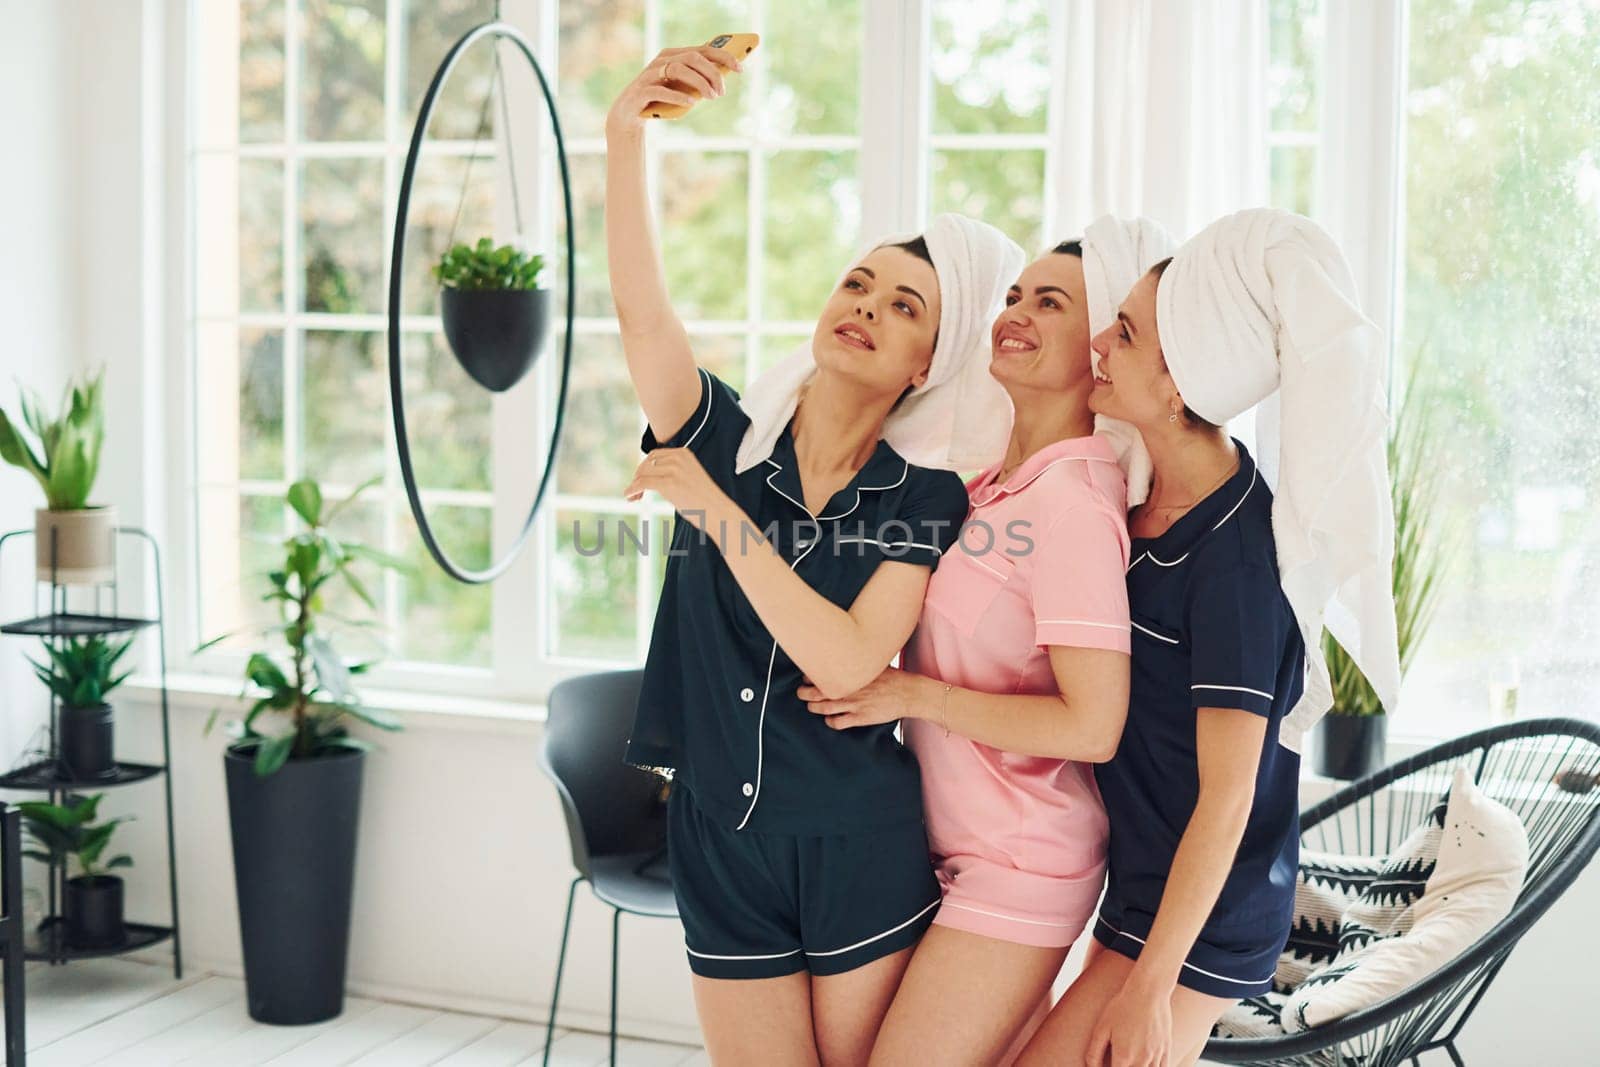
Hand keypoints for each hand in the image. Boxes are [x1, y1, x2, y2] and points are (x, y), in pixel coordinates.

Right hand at [604, 46, 737, 138]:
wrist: (630, 116)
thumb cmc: (661, 100)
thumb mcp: (682, 88)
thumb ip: (698, 80)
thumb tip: (723, 79)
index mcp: (674, 55)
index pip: (703, 50)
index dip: (724, 57)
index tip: (741, 68)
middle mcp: (662, 60)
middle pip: (693, 57)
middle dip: (712, 73)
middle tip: (722, 92)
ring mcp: (650, 74)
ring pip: (679, 69)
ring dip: (699, 83)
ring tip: (711, 97)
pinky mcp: (641, 91)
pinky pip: (662, 89)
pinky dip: (679, 95)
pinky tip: (692, 102)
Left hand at [624, 448, 733, 535]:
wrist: (718, 511)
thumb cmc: (705, 500)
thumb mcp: (690, 477)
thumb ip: (673, 472)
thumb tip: (652, 478)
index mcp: (683, 453)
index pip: (654, 455)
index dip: (643, 467)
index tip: (638, 481)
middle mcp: (678, 457)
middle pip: (647, 463)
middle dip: (637, 476)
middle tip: (634, 492)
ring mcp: (674, 470)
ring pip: (643, 473)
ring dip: (634, 485)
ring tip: (632, 497)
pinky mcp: (669, 483)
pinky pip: (643, 483)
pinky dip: (632, 489)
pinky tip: (629, 497)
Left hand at [799, 666, 926, 729]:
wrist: (908, 693)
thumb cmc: (892, 677)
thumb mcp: (873, 664)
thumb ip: (857, 662)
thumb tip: (843, 654)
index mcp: (853, 672)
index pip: (823, 673)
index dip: (811, 676)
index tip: (808, 676)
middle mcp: (851, 688)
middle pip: (819, 691)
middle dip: (805, 692)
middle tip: (801, 692)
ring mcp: (855, 704)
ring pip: (824, 707)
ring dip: (813, 707)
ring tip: (811, 706)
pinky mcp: (861, 718)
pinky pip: (838, 722)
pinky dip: (829, 721)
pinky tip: (829, 719)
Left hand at [1084, 976, 1170, 1066]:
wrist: (1148, 991)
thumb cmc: (1122, 1007)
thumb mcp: (1102, 1027)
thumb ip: (1094, 1052)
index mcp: (1123, 1057)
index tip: (1108, 1065)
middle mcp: (1141, 1060)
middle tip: (1120, 1061)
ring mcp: (1156, 1056)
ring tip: (1131, 1061)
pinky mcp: (1166, 1049)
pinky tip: (1146, 1064)